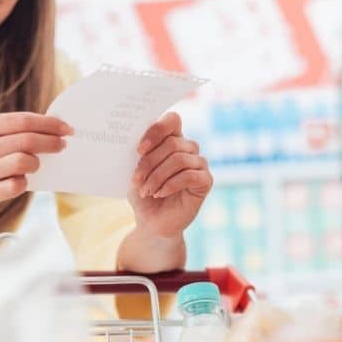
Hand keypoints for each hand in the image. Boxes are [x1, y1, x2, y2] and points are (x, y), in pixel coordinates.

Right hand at [0, 112, 70, 214]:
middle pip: (28, 140)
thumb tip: (52, 130)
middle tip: (62, 145)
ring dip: (36, 163)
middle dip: (52, 142)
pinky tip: (19, 180)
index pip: (23, 120)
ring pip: (25, 161)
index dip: (50, 124)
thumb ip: (11, 131)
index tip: (67, 128)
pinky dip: (24, 182)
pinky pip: (18, 185)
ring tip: (34, 165)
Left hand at [129, 112, 212, 237]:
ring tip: (147, 190)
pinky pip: (189, 176)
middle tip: (137, 180)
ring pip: (179, 159)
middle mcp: (188, 147)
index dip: (156, 131)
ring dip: (157, 176)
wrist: (151, 221)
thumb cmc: (143, 194)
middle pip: (172, 143)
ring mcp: (199, 163)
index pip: (172, 120)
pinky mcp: (206, 181)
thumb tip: (138, 143)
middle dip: (150, 163)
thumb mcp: (135, 171)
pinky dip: (170, 185)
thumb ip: (141, 154)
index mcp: (172, 139)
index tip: (139, 149)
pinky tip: (159, 194)